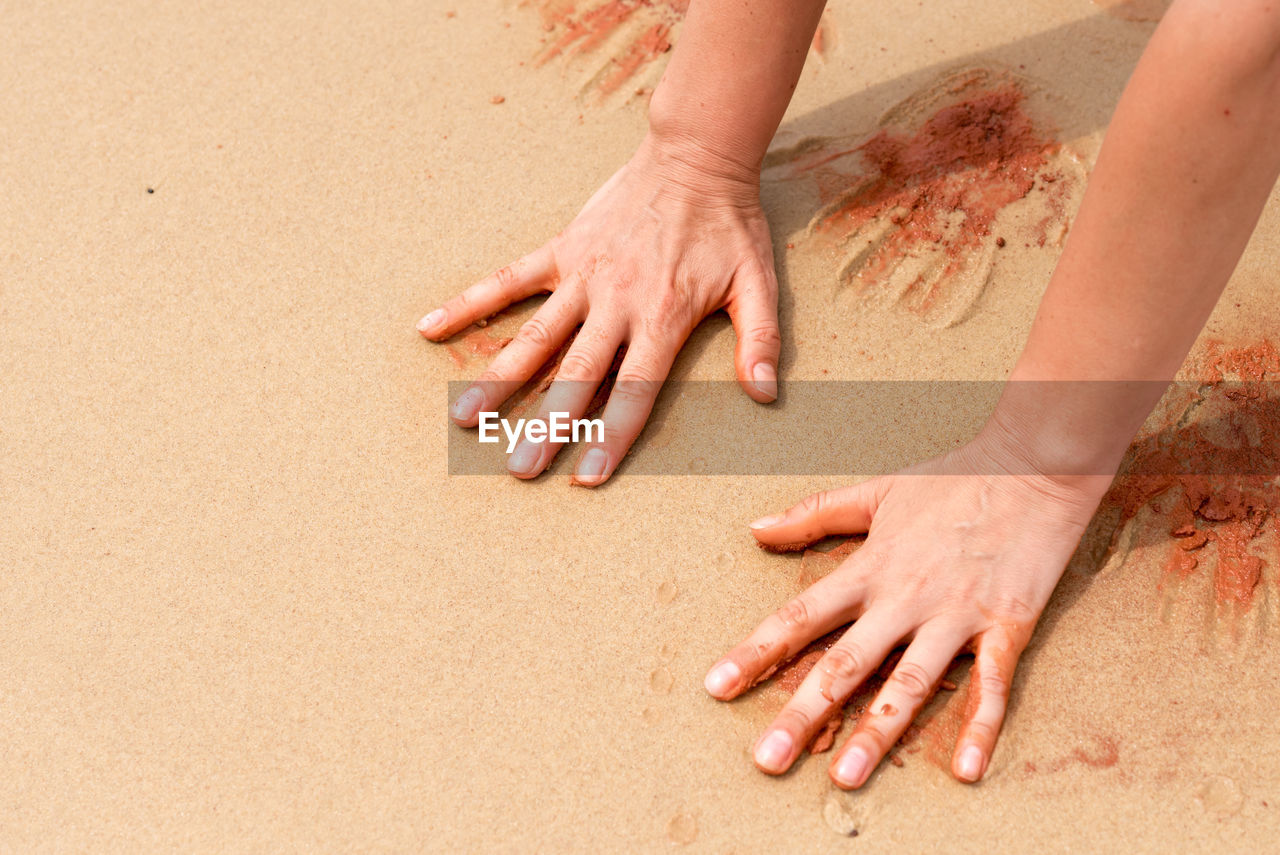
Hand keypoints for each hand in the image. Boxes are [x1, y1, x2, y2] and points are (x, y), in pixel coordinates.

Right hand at [418, 134, 781, 485]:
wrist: (696, 156)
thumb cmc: (730, 225)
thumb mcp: (759, 283)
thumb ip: (761, 340)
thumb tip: (767, 395)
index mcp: (664, 317)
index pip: (635, 390)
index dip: (611, 437)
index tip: (586, 478)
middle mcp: (616, 302)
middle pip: (575, 375)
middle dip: (546, 427)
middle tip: (517, 470)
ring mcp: (582, 275)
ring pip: (534, 336)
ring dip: (498, 380)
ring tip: (466, 420)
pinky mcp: (561, 249)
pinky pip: (508, 280)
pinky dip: (469, 302)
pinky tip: (429, 328)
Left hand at [703, 427, 1110, 786]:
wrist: (1037, 464)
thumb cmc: (954, 478)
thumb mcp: (877, 490)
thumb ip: (815, 513)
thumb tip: (755, 527)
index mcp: (871, 567)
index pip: (801, 615)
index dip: (757, 652)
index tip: (717, 687)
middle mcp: (905, 597)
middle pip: (845, 663)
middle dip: (803, 712)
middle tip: (767, 760)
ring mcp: (956, 615)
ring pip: (910, 682)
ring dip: (877, 732)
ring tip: (845, 778)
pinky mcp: (1006, 626)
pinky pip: (991, 685)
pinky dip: (980, 728)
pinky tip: (963, 770)